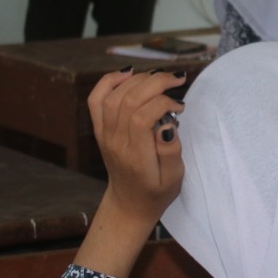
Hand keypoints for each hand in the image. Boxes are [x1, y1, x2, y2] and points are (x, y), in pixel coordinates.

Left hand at [87, 69, 185, 228]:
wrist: (129, 203)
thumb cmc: (156, 191)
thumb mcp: (173, 179)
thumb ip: (171, 152)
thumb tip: (168, 124)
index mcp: (135, 155)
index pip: (142, 117)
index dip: (163, 103)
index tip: (180, 107)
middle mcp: (115, 142)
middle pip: (128, 100)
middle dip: (155, 82)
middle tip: (177, 80)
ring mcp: (104, 134)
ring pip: (113, 95)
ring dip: (139, 79)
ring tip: (161, 77)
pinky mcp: (100, 129)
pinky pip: (96, 99)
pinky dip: (110, 81)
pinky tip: (129, 73)